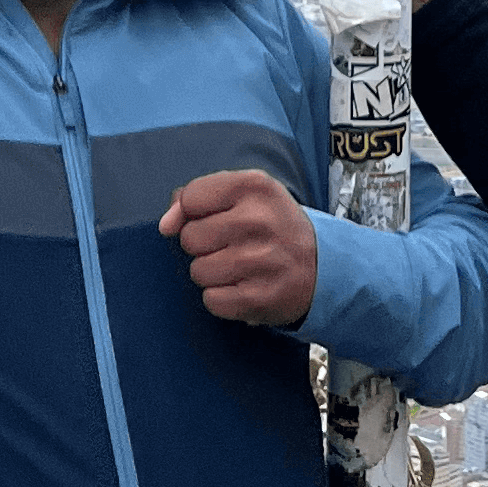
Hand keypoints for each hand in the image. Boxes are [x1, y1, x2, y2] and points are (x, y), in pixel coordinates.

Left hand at [159, 170, 318, 326]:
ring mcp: (261, 260)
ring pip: (198, 271)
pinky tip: (243, 287)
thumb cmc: (271, 226)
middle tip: (232, 245)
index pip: (191, 198)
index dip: (193, 213)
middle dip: (203, 245)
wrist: (322, 267)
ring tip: (239, 267)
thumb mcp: (245, 196)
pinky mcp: (260, 297)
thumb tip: (166, 224)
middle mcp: (259, 220)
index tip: (214, 218)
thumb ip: (197, 198)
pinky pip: (211, 300)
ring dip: (212, 273)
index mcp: (254, 186)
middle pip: (190, 238)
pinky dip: (222, 298)